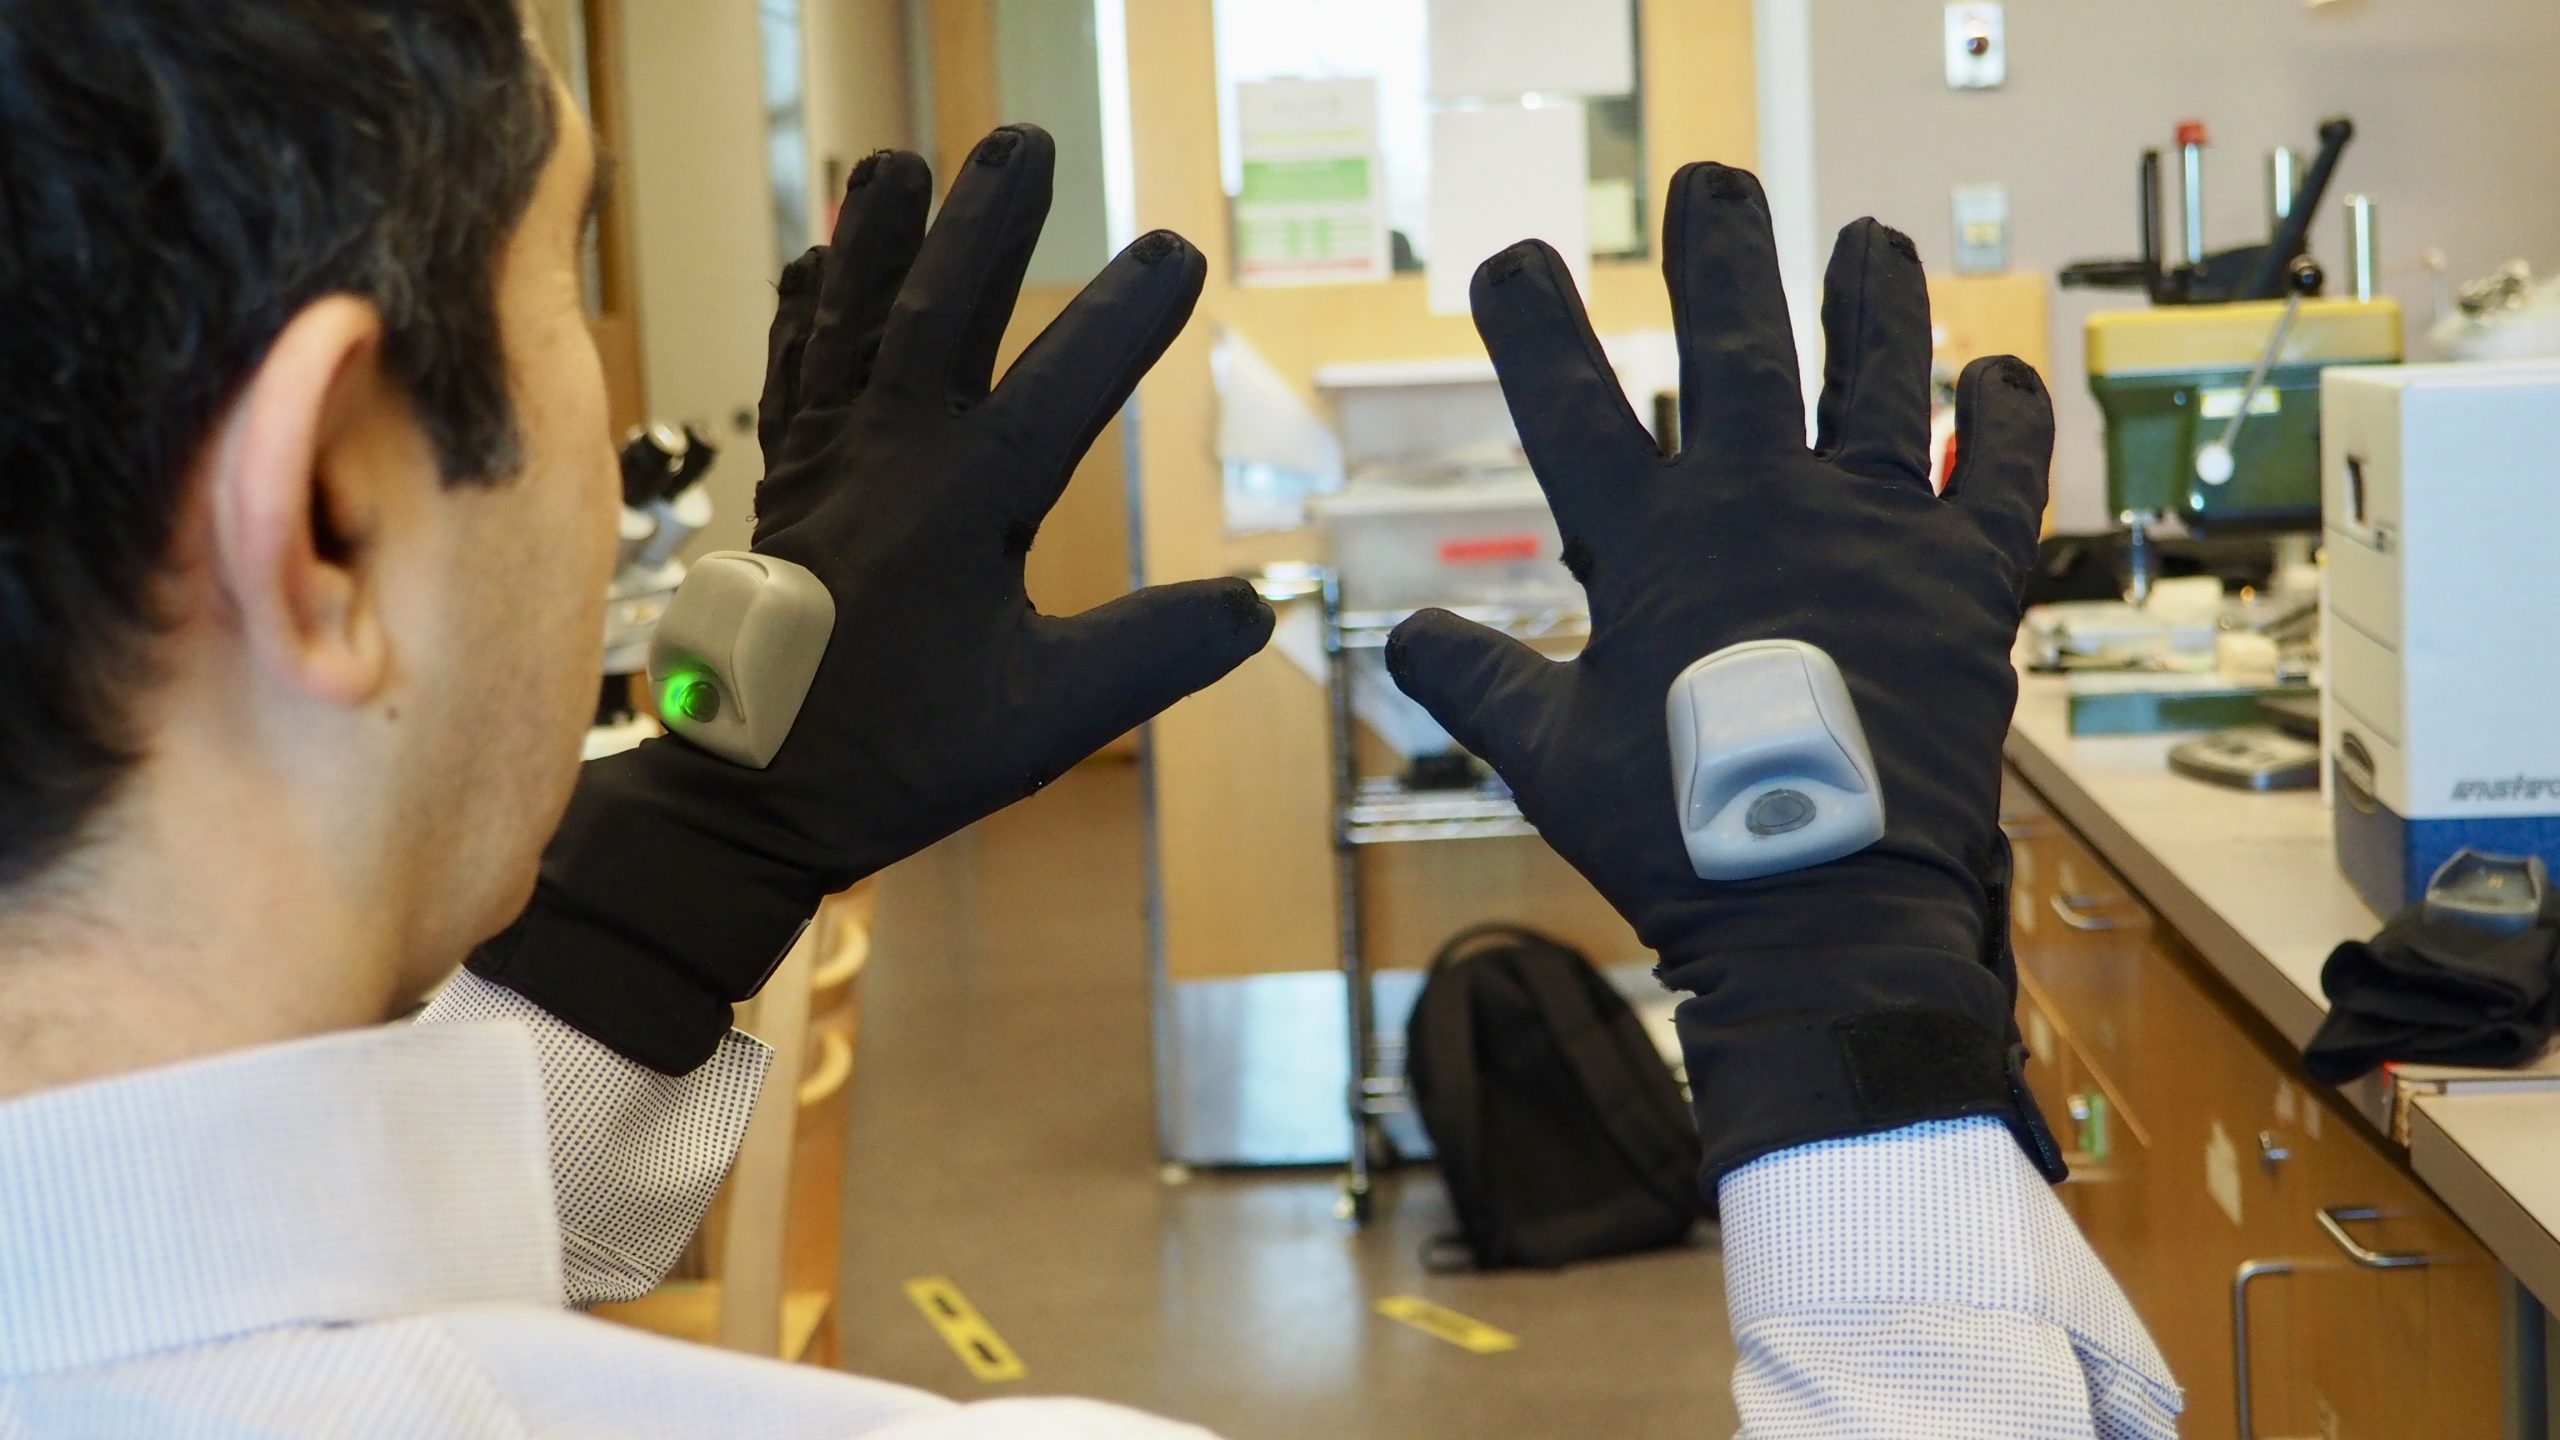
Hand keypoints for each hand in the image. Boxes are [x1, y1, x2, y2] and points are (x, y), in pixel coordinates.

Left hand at [471, 127, 1271, 1071]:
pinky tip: (812, 261)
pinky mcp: (784, 486)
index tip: (1176, 247)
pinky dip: (803, 313)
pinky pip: (792, 376)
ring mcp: (826, 465)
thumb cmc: (903, 756)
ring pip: (851, 326)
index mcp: (965, 504)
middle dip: (984, 224)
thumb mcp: (1051, 716)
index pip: (1062, 383)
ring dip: (877, 240)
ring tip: (898, 161)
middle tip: (1021, 140)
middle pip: (937, 313)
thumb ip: (1156, 652)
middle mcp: (888, 459)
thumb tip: (1258, 607)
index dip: (1123, 314)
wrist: (754, 795)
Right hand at [1384, 162, 2061, 1189]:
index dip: (1534, 324)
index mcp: (1656, 544)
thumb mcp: (1549, 759)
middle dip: (1721, 250)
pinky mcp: (1966, 580)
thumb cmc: (1678, 838)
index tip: (1511, 260)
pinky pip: (2001, 472)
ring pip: (1881, 377)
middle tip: (1711, 182)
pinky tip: (2000, 366)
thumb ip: (1477, 682)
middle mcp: (1767, 508)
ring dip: (1875, 299)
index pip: (1572, 403)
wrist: (1822, 907)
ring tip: (1869, 237)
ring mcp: (1876, 533)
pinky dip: (2007, 415)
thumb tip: (1400, 642)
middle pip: (1739, 345)